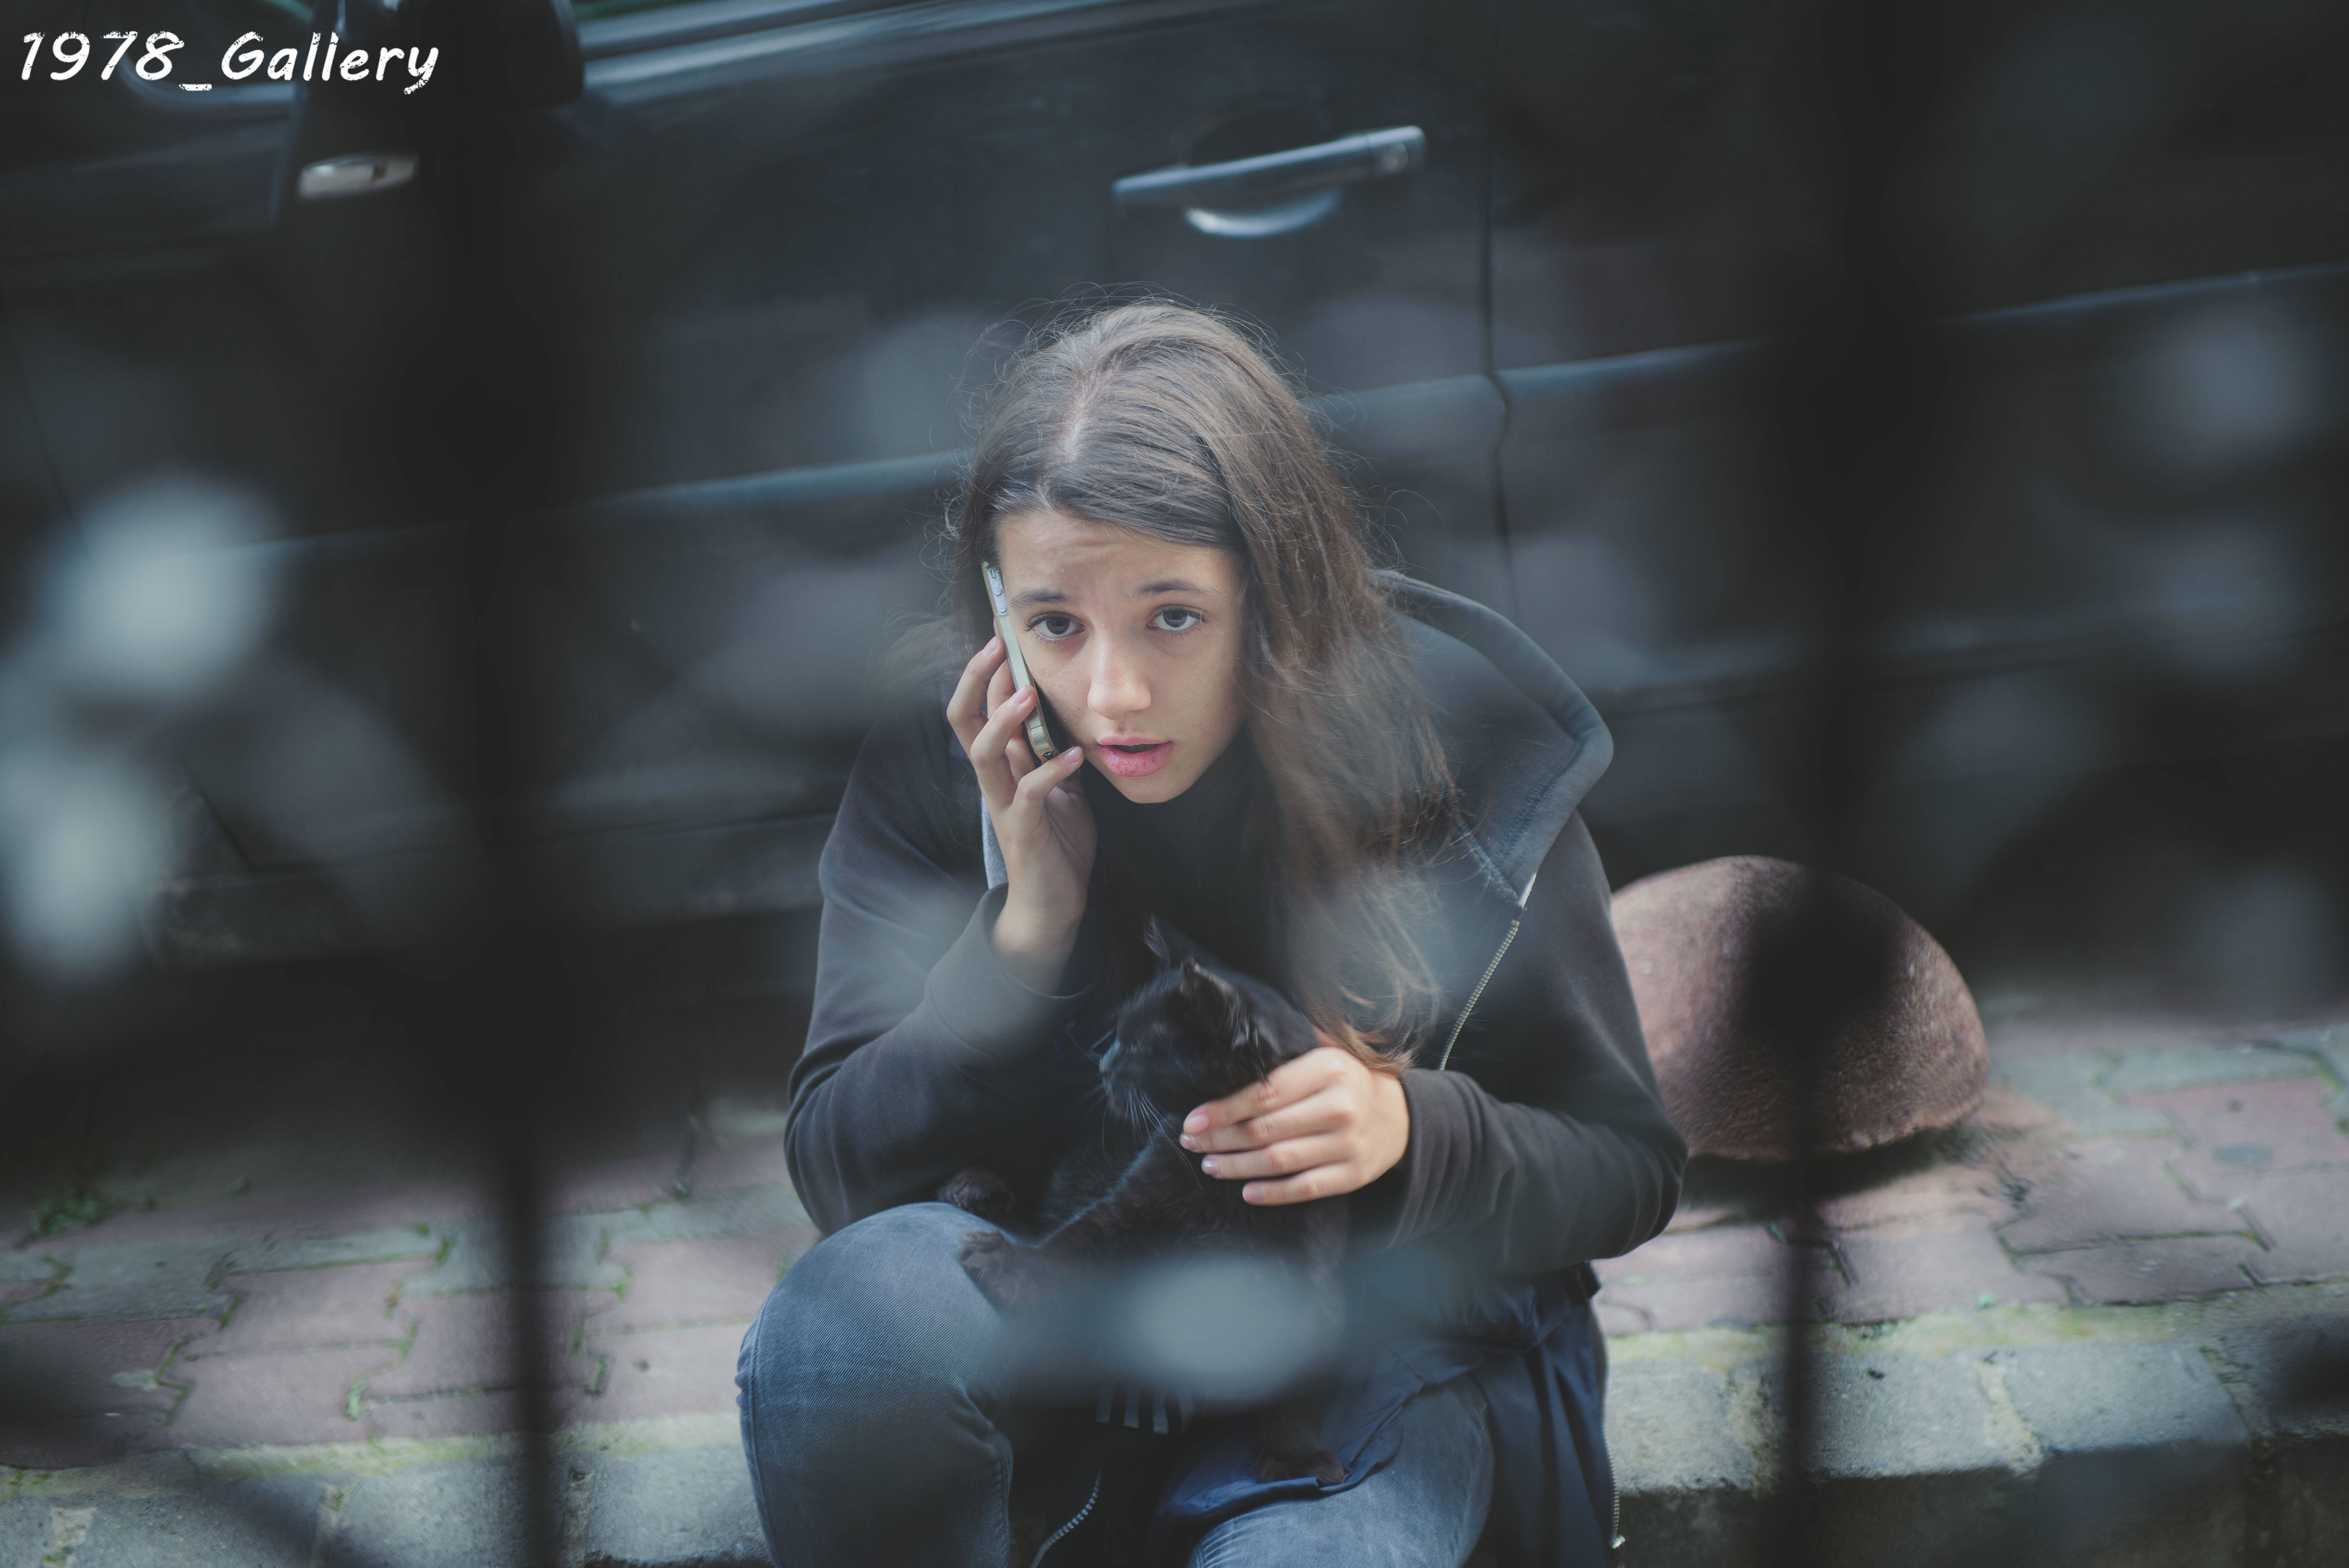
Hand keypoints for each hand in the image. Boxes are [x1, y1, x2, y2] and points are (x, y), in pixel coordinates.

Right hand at [946, 637, 1095, 990]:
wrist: (1052, 904)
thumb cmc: (1056, 845)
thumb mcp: (1059, 790)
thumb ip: (1049, 756)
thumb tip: (1058, 719)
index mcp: (999, 767)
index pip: (977, 709)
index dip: (984, 672)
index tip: (1000, 634)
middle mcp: (993, 781)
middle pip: (964, 721)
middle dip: (978, 681)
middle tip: (997, 646)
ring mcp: (1004, 805)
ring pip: (984, 753)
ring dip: (1004, 720)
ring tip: (1029, 695)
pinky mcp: (1023, 831)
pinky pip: (1029, 795)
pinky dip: (1051, 772)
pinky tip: (1076, 757)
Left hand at [1178, 1038, 1409, 1204]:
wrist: (1400, 1116)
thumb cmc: (1348, 1080)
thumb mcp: (1327, 1050)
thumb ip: (1290, 1043)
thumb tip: (1236, 1034)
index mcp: (1328, 1069)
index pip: (1264, 1093)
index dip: (1224, 1109)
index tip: (1192, 1119)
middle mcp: (1340, 1107)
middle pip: (1265, 1129)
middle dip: (1221, 1138)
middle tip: (1191, 1142)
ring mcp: (1348, 1144)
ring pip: (1280, 1161)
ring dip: (1238, 1166)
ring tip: (1209, 1164)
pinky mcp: (1352, 1174)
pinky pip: (1306, 1188)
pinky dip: (1273, 1194)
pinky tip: (1246, 1191)